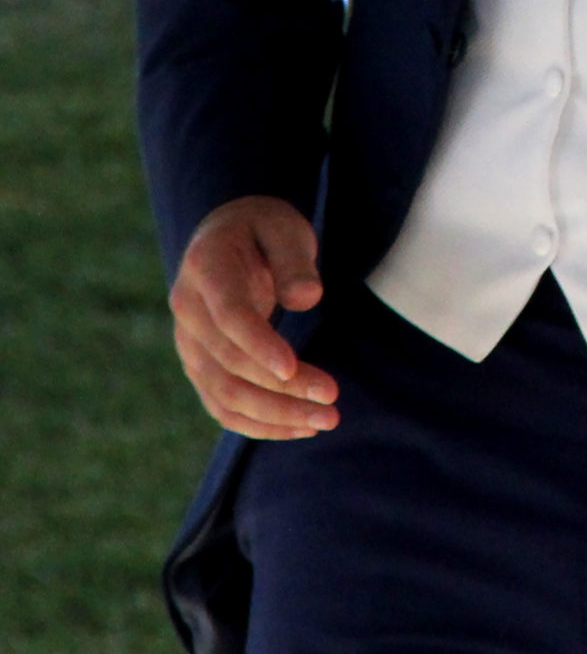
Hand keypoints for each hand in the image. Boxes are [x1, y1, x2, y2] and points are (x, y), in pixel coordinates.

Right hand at [170, 196, 338, 440]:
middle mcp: (188, 311)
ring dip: (274, 415)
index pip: (229, 315)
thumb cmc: (262, 229)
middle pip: (230, 364)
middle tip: (332, 401)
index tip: (293, 368)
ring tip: (325, 420)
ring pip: (224, 395)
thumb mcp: (284, 227)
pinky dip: (258, 423)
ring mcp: (188, 344)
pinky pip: (222, 407)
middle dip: (282, 389)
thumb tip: (307, 298)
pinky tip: (300, 427)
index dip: (258, 345)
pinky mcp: (199, 367)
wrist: (224, 237)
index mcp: (206, 268)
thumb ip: (294, 259)